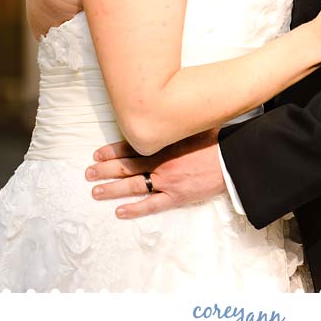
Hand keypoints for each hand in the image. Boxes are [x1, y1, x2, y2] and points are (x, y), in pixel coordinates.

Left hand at [85, 129, 224, 218]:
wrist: (232, 159)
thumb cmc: (215, 140)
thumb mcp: (193, 125)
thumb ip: (177, 123)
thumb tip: (168, 108)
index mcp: (163, 144)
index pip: (130, 147)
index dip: (112, 151)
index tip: (96, 153)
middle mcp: (160, 162)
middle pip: (126, 166)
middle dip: (105, 169)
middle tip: (88, 173)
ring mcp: (166, 181)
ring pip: (132, 186)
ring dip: (112, 189)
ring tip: (95, 191)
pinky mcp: (176, 196)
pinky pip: (151, 205)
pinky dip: (135, 209)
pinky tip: (120, 212)